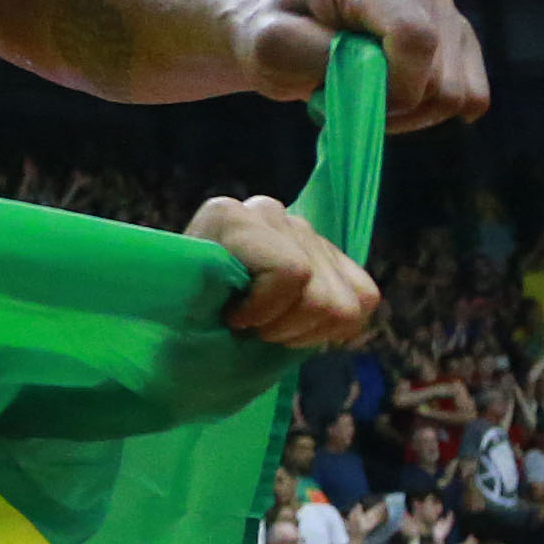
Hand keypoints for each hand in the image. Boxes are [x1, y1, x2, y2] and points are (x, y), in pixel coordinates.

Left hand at [189, 194, 381, 347]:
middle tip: (253, 330)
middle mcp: (269, 213)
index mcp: (229, 218)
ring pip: (348, 303)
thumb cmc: (178, 313)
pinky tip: (299, 326)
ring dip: (309, 331)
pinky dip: (336, 327)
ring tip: (272, 328)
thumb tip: (230, 307)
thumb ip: (207, 300)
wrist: (183, 305)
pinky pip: (365, 297)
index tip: (232, 321)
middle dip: (286, 328)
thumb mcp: (180, 309)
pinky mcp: (331, 252)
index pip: (290, 271)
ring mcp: (304, 230)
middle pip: (321, 296)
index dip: (265, 311)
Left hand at [238, 0, 487, 129]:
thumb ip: (324, 57)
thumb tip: (383, 78)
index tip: (351, 97)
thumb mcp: (272, 47)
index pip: (415, 37)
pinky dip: (430, 114)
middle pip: (439, 76)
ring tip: (360, 94)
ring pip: (459, 93)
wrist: (281, 33)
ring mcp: (444, 7)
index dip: (394, 85)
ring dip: (408, 113)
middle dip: (390, 104)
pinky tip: (390, 98)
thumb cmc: (271, 37)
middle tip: (340, 95)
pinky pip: (471, 98)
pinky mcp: (459, 37)